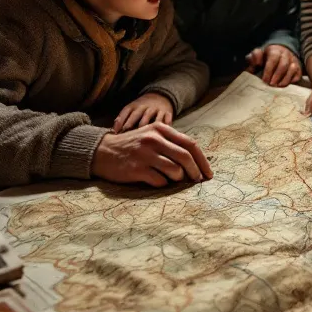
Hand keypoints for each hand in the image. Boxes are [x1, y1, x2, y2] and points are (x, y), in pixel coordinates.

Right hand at [92, 123, 211, 186]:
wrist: (102, 151)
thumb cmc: (132, 146)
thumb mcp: (151, 135)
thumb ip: (172, 143)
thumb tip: (197, 160)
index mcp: (160, 129)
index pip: (190, 144)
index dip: (202, 160)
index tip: (208, 173)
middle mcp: (153, 139)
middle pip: (185, 157)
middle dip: (195, 171)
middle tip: (197, 180)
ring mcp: (145, 154)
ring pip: (174, 170)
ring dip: (178, 178)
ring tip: (173, 178)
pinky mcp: (136, 169)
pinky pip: (160, 181)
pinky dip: (163, 183)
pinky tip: (156, 180)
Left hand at [113, 93, 172, 131]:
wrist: (161, 97)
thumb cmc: (142, 107)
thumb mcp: (131, 108)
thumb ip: (122, 118)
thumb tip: (113, 131)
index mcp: (135, 105)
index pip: (126, 111)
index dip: (121, 121)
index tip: (116, 132)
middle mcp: (145, 106)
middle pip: (137, 115)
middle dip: (132, 125)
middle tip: (127, 137)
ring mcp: (157, 109)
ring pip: (151, 118)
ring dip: (146, 127)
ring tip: (143, 138)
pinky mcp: (167, 113)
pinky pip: (166, 121)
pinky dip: (164, 128)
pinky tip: (161, 136)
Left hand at [247, 45, 301, 86]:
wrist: (279, 54)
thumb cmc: (266, 58)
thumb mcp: (257, 55)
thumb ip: (254, 57)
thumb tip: (256, 62)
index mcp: (274, 50)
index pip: (273, 59)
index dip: (269, 70)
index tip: (264, 80)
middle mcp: (286, 54)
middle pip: (283, 65)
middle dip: (277, 76)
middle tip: (271, 85)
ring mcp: (293, 61)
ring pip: (292, 69)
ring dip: (285, 79)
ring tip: (278, 86)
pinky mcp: (298, 68)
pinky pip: (298, 75)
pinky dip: (292, 81)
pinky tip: (284, 85)